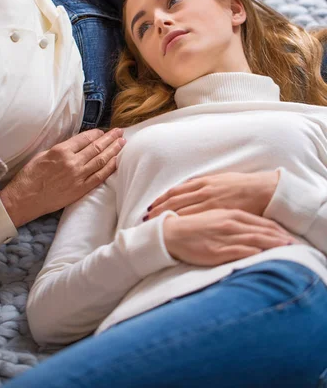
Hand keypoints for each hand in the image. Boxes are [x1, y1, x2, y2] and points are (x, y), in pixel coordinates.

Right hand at [0, 128, 125, 226]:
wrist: (25, 199)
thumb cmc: (30, 176)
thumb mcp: (43, 154)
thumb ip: (62, 149)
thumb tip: (76, 145)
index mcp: (61, 150)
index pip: (85, 138)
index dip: (97, 133)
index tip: (103, 131)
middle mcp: (72, 162)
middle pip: (96, 147)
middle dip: (110, 138)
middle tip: (119, 132)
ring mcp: (78, 176)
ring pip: (101, 160)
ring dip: (113, 150)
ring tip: (122, 143)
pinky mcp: (80, 189)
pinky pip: (99, 177)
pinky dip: (109, 168)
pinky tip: (116, 161)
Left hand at [145, 171, 278, 220]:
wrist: (263, 190)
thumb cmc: (243, 186)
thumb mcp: (220, 181)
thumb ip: (204, 186)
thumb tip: (190, 192)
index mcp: (203, 182)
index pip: (176, 191)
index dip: (162, 199)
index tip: (151, 206)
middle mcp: (203, 190)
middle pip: (174, 199)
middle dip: (158, 208)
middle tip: (145, 218)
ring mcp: (210, 201)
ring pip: (181, 208)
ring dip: (166, 215)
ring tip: (154, 225)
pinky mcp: (218, 211)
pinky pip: (196, 217)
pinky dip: (183, 221)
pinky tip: (174, 228)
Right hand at [163, 209, 295, 265]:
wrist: (170, 232)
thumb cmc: (191, 224)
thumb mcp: (212, 214)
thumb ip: (229, 217)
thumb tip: (243, 223)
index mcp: (229, 213)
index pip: (258, 220)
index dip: (274, 227)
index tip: (286, 233)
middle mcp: (229, 222)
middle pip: (260, 229)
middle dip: (278, 236)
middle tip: (292, 242)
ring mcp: (225, 236)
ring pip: (255, 240)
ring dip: (272, 245)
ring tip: (285, 249)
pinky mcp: (218, 250)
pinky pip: (241, 252)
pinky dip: (255, 254)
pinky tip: (265, 257)